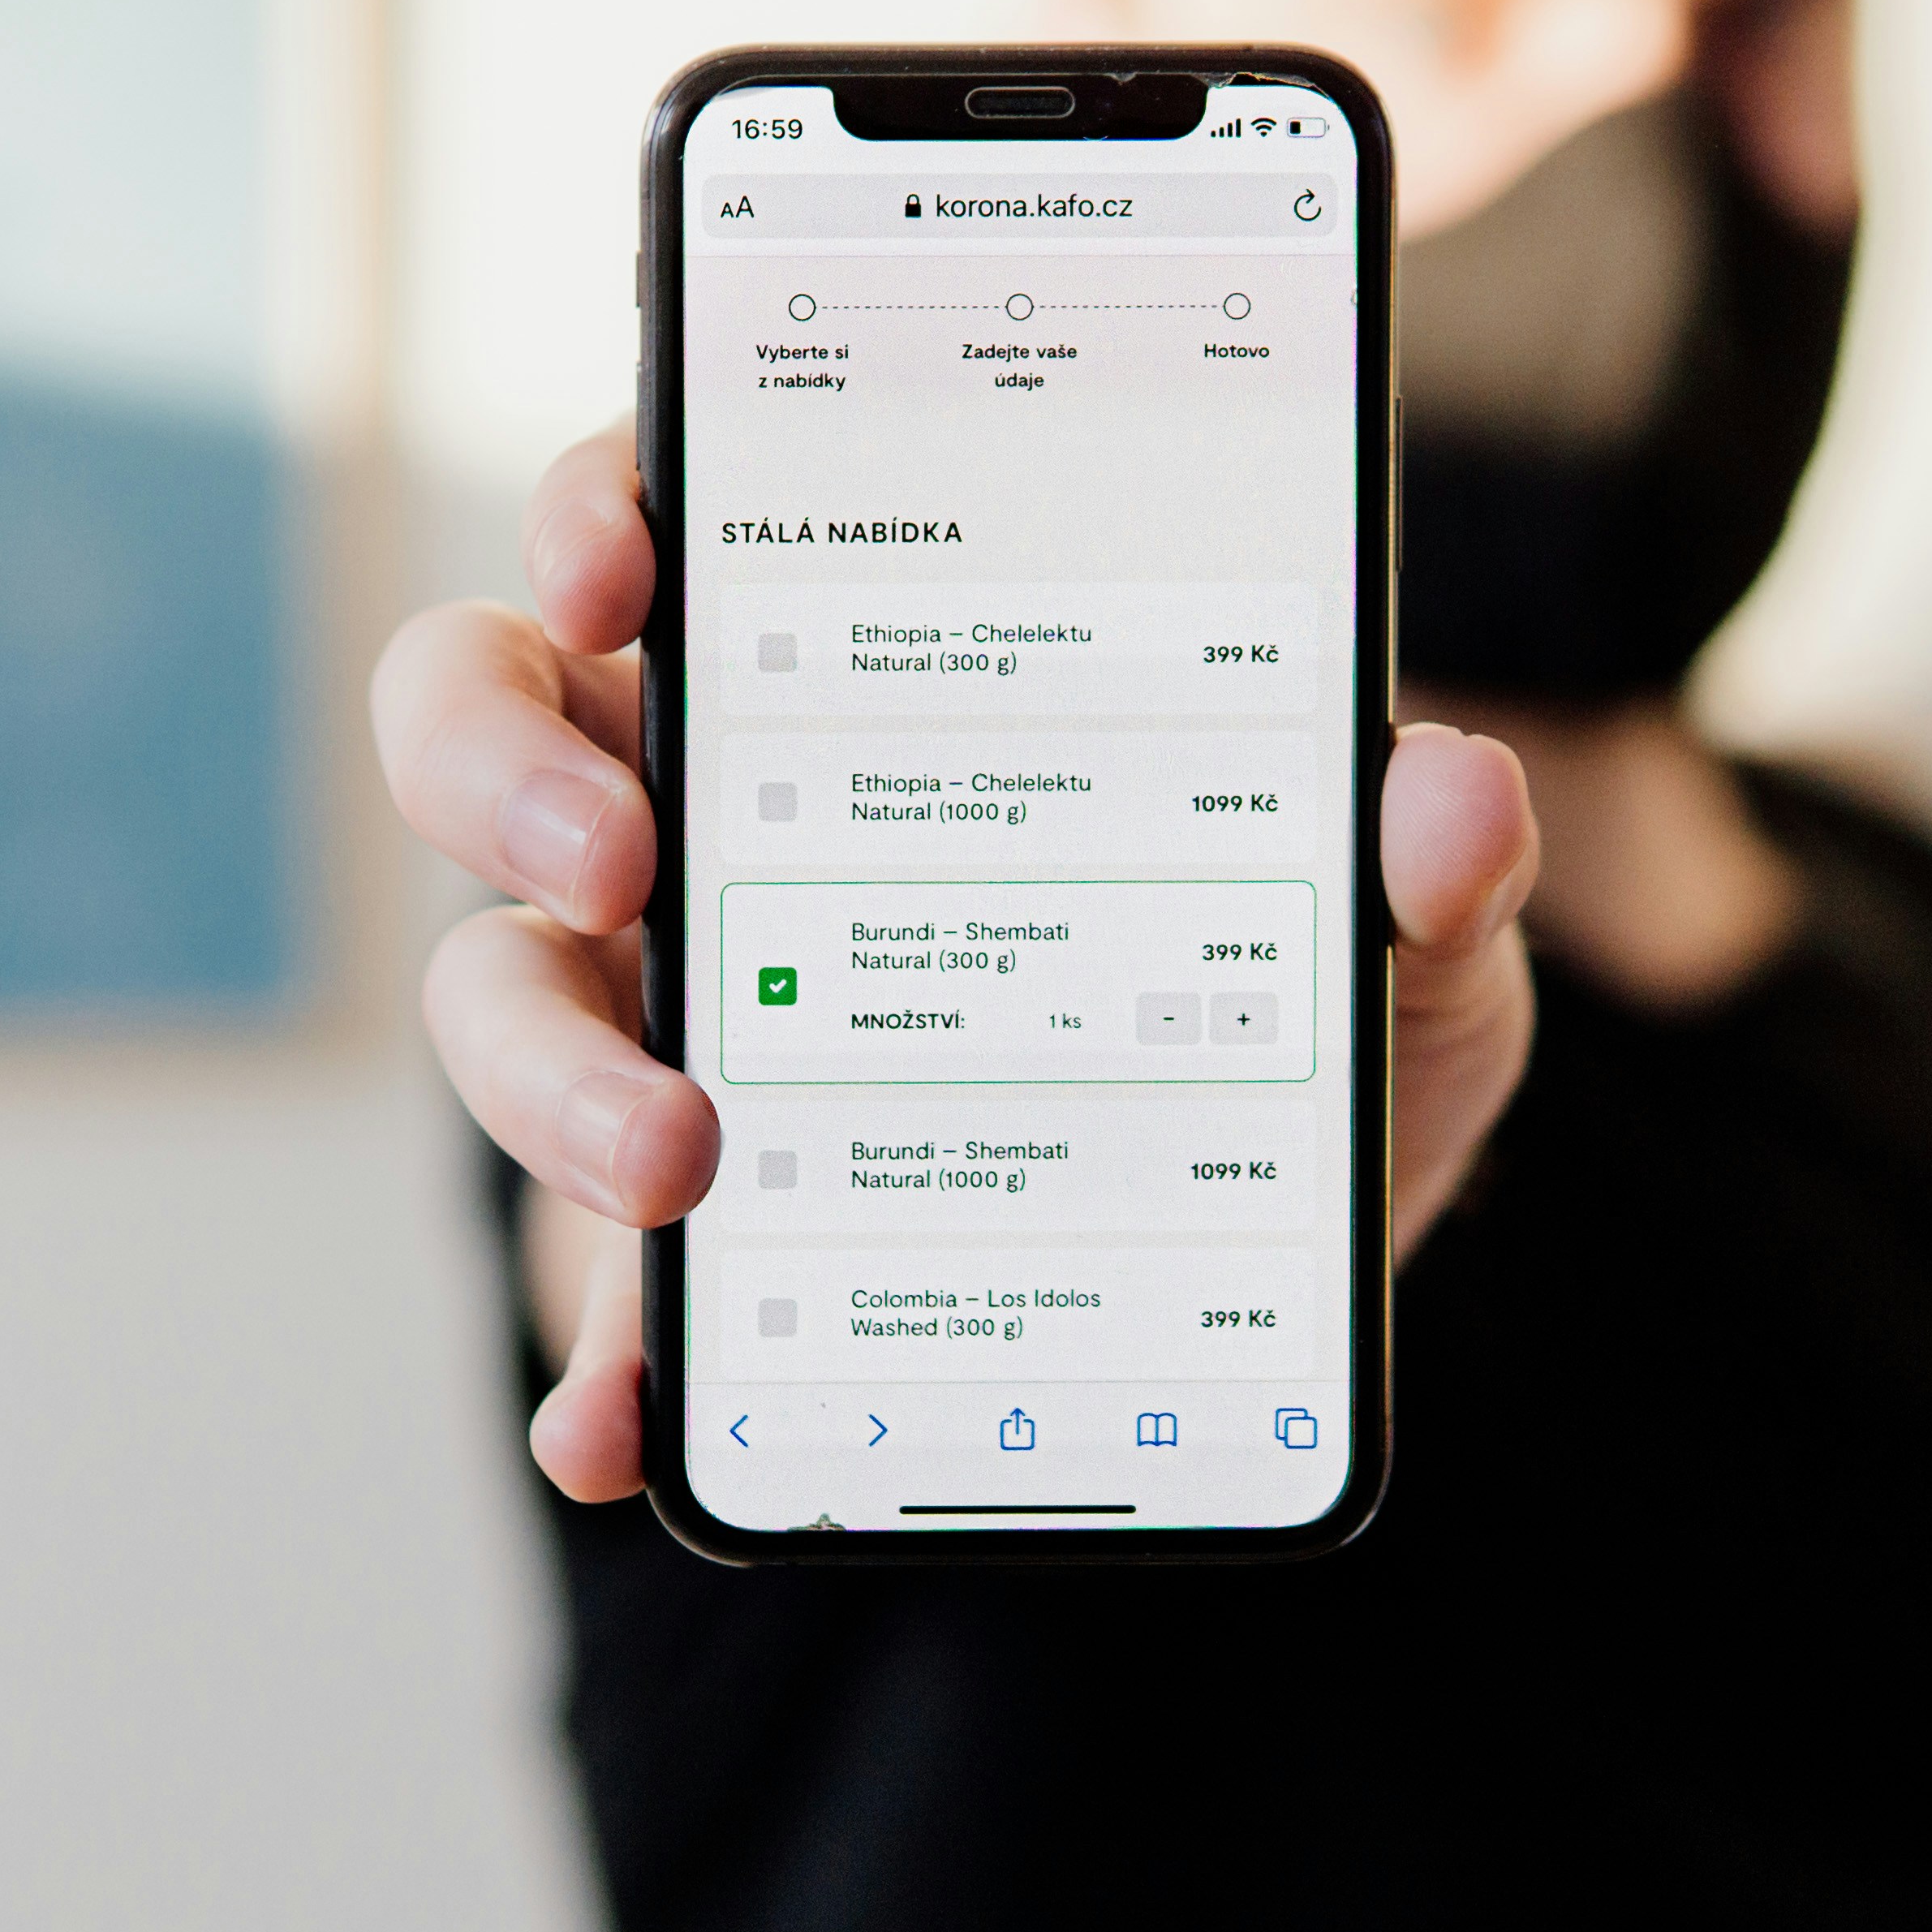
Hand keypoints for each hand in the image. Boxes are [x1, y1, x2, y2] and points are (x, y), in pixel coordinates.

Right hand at [373, 420, 1540, 1502]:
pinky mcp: (686, 1260)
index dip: (596, 510)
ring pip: (498, 996)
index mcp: (832, 690)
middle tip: (623, 853)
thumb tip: (1446, 802)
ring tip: (678, 1158)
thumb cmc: (1299, 1034)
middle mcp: (703, 834)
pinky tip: (624, 1421)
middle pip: (486, 729)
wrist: (1276, 1282)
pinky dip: (593, 1366)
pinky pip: (589, 1313)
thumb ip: (1428, 868)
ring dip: (548, 1075)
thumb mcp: (1404, 948)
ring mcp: (663, 1036)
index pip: (654, 534)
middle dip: (503, 772)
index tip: (622, 553)